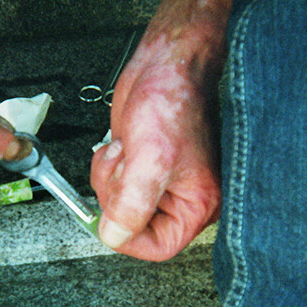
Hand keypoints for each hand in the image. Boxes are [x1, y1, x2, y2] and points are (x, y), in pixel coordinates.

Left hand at [90, 0, 233, 260]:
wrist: (167, 59)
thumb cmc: (174, 96)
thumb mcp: (150, 157)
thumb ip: (132, 205)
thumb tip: (113, 235)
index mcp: (198, 203)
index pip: (158, 246)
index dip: (127, 236)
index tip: (108, 218)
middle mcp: (182, 196)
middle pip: (135, 226)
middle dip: (118, 196)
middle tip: (122, 167)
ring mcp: (162, 180)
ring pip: (120, 204)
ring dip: (111, 178)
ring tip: (125, 148)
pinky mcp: (145, 163)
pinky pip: (116, 182)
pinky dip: (110, 165)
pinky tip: (122, 142)